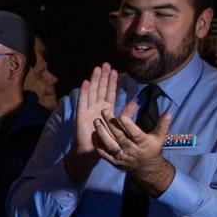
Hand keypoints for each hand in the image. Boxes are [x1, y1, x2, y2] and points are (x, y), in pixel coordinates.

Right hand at [66, 63, 117, 184]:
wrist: (91, 152)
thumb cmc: (105, 140)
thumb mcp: (119, 125)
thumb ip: (125, 114)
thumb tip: (135, 102)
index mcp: (106, 109)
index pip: (109, 92)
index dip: (112, 82)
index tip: (115, 70)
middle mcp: (97, 107)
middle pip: (100, 89)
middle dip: (103, 77)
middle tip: (105, 64)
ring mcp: (88, 110)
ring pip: (92, 92)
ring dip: (94, 81)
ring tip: (97, 69)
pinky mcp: (81, 115)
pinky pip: (82, 102)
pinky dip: (84, 92)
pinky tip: (86, 82)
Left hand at [92, 102, 175, 197]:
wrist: (147, 169)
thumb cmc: (152, 149)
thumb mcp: (159, 138)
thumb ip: (163, 125)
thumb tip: (169, 113)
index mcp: (142, 143)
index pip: (135, 133)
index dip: (128, 124)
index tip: (122, 115)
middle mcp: (131, 150)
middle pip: (119, 136)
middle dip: (111, 123)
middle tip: (104, 111)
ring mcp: (121, 157)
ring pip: (110, 144)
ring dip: (102, 133)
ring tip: (96, 121)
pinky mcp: (114, 162)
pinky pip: (104, 154)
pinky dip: (98, 145)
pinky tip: (93, 134)